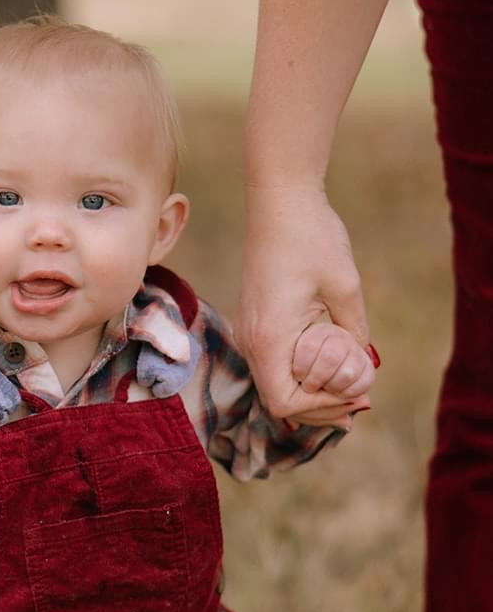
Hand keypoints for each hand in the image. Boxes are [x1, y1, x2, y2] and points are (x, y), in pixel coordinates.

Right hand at [238, 183, 374, 425]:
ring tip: (348, 386)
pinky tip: (329, 364)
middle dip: (319, 407)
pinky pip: (274, 363)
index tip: (355, 397)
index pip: (284, 402)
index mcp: (269, 337)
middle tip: (358, 401)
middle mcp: (251, 340)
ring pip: (275, 383)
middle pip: (278, 400)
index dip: (320, 409)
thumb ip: (354, 331)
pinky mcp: (255, 321)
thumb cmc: (312, 238)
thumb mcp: (345, 287)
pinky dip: (300, 373)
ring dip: (310, 391)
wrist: (279, 202)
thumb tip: (362, 364)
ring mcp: (249, 331)